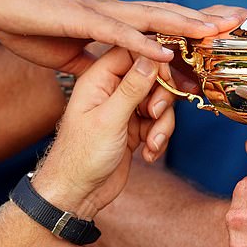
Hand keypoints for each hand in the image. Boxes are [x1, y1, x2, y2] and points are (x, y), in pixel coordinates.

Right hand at [0, 0, 246, 72]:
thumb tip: (124, 69)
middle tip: (243, 19)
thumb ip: (105, 61)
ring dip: (185, 24)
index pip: (167, 23)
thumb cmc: (33, 27)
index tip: (229, 32)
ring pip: (152, 18)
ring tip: (217, 31)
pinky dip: (142, 43)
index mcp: (119, 22)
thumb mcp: (77, 54)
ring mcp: (100, 14)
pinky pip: (116, 34)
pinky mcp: (79, 21)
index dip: (198, 25)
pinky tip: (165, 51)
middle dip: (208, 17)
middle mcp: (117, 14)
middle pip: (171, 14)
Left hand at [32, 48, 173, 218]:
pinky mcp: (134, 129)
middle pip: (152, 78)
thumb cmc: (82, 156)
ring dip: (162, 125)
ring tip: (152, 143)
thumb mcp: (109, 119)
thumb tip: (150, 58)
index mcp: (98, 80)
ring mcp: (124, 111)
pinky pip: (158, 124)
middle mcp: (112, 91)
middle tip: (154, 115)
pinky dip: (159, 139)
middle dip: (162, 98)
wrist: (78, 193)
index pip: (132, 53)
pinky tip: (148, 154)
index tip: (168, 78)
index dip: (154, 61)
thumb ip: (132, 88)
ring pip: (160, 103)